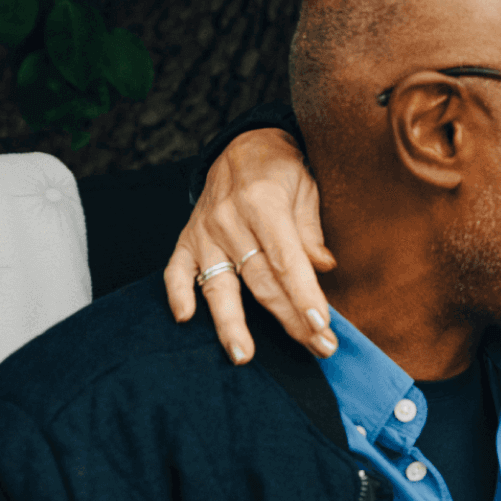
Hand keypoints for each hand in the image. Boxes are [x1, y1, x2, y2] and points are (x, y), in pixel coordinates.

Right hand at [164, 128, 337, 362]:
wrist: (242, 146)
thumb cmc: (281, 171)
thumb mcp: (306, 188)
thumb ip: (310, 230)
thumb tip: (323, 266)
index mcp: (264, 204)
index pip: (287, 260)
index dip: (304, 295)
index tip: (322, 324)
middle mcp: (230, 220)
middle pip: (261, 281)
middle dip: (290, 319)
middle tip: (318, 347)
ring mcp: (204, 232)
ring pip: (219, 285)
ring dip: (231, 323)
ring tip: (243, 355)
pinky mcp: (186, 239)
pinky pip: (176, 270)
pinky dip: (178, 293)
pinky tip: (184, 317)